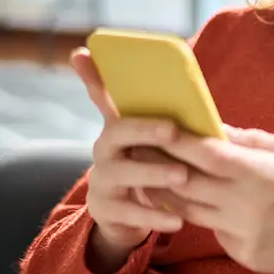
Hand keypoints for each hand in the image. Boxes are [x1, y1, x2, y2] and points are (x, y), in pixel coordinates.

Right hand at [71, 49, 189, 270]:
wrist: (129, 217)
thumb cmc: (152, 168)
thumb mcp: (158, 144)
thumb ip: (169, 120)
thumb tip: (191, 96)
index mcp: (119, 127)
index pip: (103, 95)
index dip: (92, 76)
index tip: (82, 53)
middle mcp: (104, 148)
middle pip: (117, 131)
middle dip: (145, 129)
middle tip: (173, 130)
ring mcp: (101, 179)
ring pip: (123, 172)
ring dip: (154, 173)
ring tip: (183, 176)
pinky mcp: (104, 209)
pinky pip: (128, 211)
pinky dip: (154, 214)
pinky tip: (177, 219)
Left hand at [161, 127, 273, 273]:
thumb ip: (257, 143)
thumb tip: (220, 130)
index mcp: (262, 175)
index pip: (208, 155)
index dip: (179, 141)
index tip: (158, 126)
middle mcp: (246, 205)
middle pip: (188, 182)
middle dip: (159, 164)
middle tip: (138, 147)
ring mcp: (240, 232)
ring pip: (189, 209)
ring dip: (166, 190)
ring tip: (148, 173)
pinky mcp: (240, 253)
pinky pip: (211, 228)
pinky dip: (198, 213)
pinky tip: (189, 201)